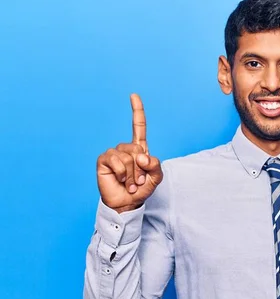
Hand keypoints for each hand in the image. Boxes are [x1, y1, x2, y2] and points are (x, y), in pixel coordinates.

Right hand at [96, 94, 162, 212]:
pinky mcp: (104, 160)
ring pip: (128, 157)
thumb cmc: (141, 189)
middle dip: (141, 169)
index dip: (137, 111)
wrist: (127, 203)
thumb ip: (155, 165)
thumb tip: (141, 156)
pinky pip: (116, 161)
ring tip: (130, 183)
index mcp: (139, 149)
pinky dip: (122, 173)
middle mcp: (125, 149)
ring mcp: (113, 153)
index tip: (133, 95)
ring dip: (132, 174)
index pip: (138, 127)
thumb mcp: (156, 178)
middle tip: (138, 181)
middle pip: (137, 149)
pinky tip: (120, 179)